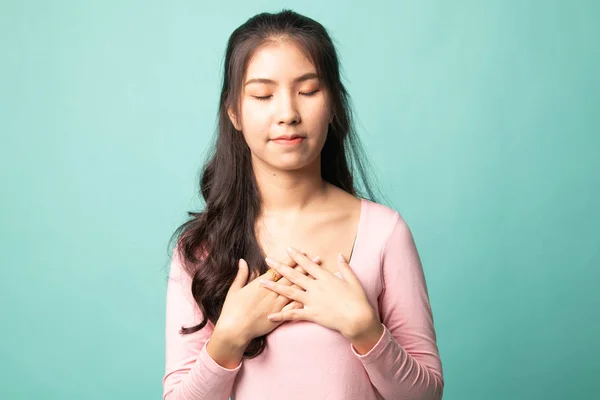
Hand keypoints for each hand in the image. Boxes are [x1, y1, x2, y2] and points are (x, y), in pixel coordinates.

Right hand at [213, 251, 320, 346]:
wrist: (235, 329)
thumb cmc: (232, 310)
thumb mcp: (235, 289)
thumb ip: (241, 275)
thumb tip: (242, 261)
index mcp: (260, 284)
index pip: (279, 269)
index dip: (290, 260)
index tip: (300, 252)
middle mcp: (271, 292)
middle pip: (292, 277)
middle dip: (305, 267)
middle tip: (316, 258)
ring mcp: (276, 304)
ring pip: (296, 290)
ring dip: (309, 281)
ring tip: (319, 274)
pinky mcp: (279, 316)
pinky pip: (294, 308)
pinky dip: (305, 301)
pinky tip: (316, 296)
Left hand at [260, 246, 381, 341]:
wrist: (358, 318)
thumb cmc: (358, 300)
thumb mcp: (353, 280)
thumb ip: (345, 267)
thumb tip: (340, 255)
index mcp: (325, 277)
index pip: (307, 264)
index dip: (297, 256)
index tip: (288, 249)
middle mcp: (316, 287)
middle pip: (294, 275)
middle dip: (279, 267)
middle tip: (268, 260)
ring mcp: (312, 300)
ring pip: (289, 292)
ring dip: (274, 286)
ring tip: (262, 282)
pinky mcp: (311, 314)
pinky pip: (293, 314)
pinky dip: (281, 315)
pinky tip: (269, 316)